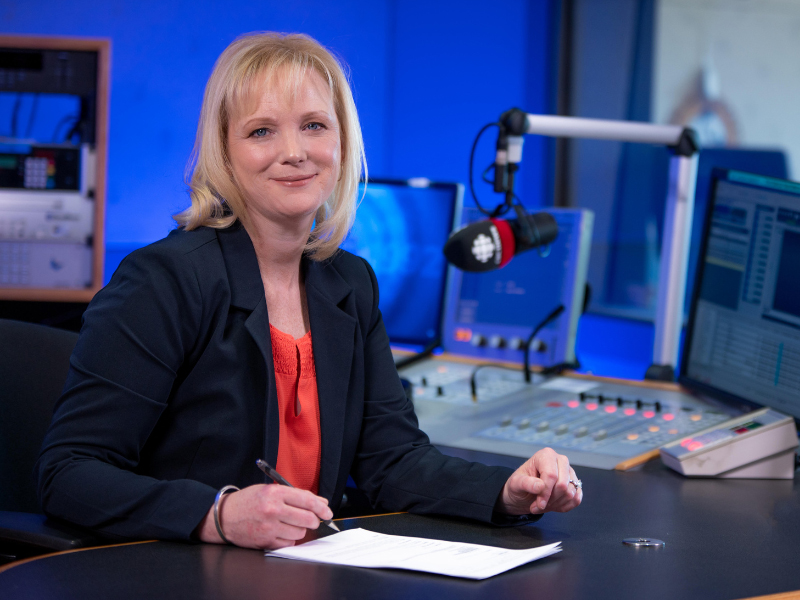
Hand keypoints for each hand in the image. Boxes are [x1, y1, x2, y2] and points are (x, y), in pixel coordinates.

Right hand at [195, 484, 332, 548]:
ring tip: (290, 523)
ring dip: (299, 529)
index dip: (321, 507)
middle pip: (307, 518)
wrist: (224, 517)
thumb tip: (320, 503)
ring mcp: (269, 527)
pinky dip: (289, 539)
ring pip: (300, 532)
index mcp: (274, 493)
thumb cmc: (248, 501)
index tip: (328, 511)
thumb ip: (294, 496)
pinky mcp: (265, 541)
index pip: (306, 500)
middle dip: (314, 520)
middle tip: (312, 519)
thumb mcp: (269, 490)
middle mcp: (272, 510)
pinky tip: (281, 531)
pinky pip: (288, 543)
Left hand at [496, 447, 581, 515]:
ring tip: (543, 505)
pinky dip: (565, 506)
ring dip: (556, 504)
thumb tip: (540, 485)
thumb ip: (526, 483)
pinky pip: (576, 499)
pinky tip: (553, 505)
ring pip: (570, 493)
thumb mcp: (515, 484)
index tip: (538, 505)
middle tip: (538, 505)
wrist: (524, 493)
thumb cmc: (519, 485)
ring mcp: (570, 472)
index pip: (551, 475)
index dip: (545, 493)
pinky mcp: (575, 484)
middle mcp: (561, 460)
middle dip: (550, 500)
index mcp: (546, 455)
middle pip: (563, 485)